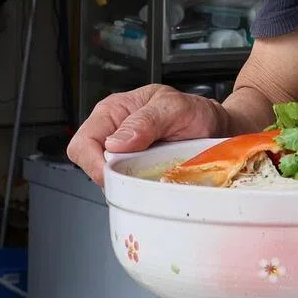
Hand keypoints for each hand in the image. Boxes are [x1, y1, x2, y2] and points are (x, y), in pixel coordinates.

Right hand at [67, 84, 230, 185]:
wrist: (215, 127)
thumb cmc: (195, 112)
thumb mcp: (176, 107)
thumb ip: (148, 120)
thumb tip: (116, 142)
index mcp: (114, 111)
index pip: (82, 144)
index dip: (92, 163)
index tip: (115, 174)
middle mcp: (113, 133)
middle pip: (89, 166)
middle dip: (111, 176)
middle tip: (140, 174)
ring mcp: (122, 155)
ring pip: (106, 181)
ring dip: (127, 183)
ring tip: (153, 173)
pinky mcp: (133, 172)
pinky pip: (124, 188)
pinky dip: (137, 190)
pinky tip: (154, 181)